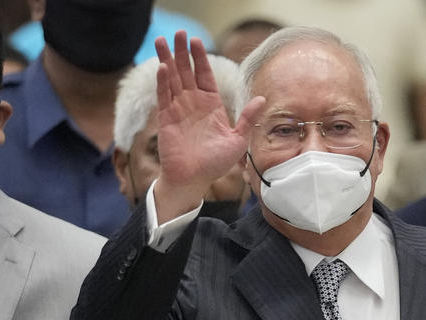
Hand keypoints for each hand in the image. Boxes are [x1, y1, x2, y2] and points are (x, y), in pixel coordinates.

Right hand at [153, 30, 264, 222]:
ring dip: (167, 60)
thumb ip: (247, 118)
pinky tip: (163, 67)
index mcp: (210, 105)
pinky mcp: (166, 119)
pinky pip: (164, 97)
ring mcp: (178, 110)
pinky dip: (163, 82)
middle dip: (182, 52)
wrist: (194, 180)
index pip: (204, 75)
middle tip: (179, 33)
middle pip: (186, 71)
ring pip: (172, 79)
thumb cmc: (215, 163)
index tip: (196, 41)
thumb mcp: (238, 139)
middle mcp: (193, 104)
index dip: (200, 58)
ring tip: (163, 40)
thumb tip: (262, 99)